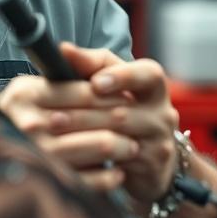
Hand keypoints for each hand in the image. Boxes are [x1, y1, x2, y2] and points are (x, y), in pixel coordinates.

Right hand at [0, 74, 136, 191]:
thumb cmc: (30, 113)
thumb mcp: (41, 86)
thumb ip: (69, 70)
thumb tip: (85, 61)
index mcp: (27, 93)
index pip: (84, 92)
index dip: (112, 95)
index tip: (131, 98)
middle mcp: (28, 122)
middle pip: (90, 120)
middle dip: (120, 123)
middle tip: (137, 124)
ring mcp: (35, 153)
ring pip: (93, 147)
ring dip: (119, 148)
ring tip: (131, 146)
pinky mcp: (45, 180)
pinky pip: (87, 180)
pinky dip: (106, 178)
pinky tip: (116, 173)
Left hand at [50, 44, 180, 203]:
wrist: (154, 155)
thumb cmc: (125, 106)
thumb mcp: (114, 80)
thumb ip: (91, 63)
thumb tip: (63, 49)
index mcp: (154, 85)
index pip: (145, 75)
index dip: (120, 77)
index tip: (94, 84)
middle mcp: (163, 112)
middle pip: (121, 111)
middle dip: (83, 114)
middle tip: (53, 116)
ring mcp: (159, 142)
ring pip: (118, 139)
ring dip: (82, 137)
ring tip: (55, 134)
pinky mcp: (152, 168)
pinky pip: (118, 164)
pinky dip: (92, 161)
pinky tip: (68, 158)